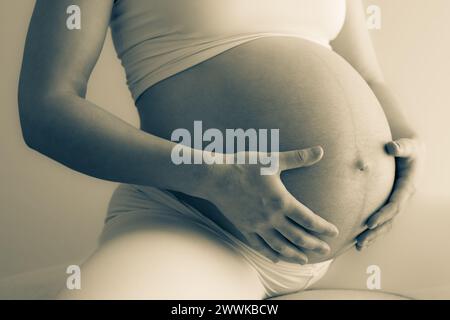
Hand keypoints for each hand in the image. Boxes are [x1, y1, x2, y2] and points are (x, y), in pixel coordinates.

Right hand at [204, 146, 338, 263]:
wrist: (215, 177)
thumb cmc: (244, 166)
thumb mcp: (272, 160)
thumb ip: (297, 158)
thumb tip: (320, 151)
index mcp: (281, 201)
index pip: (308, 219)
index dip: (323, 227)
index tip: (333, 232)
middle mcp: (271, 218)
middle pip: (297, 236)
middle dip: (313, 244)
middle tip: (325, 250)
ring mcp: (257, 225)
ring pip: (280, 246)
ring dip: (294, 254)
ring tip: (305, 260)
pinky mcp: (244, 227)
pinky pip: (259, 245)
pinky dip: (270, 253)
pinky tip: (277, 258)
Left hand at [356, 137, 423, 249]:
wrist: (412, 153)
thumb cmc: (408, 149)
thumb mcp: (408, 146)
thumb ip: (401, 147)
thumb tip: (392, 147)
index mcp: (407, 187)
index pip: (394, 205)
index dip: (382, 215)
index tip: (369, 223)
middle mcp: (402, 198)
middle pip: (389, 220)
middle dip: (376, 232)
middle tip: (361, 241)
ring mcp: (397, 202)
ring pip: (386, 223)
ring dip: (373, 235)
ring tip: (359, 246)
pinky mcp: (390, 203)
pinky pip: (382, 219)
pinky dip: (372, 230)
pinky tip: (359, 239)